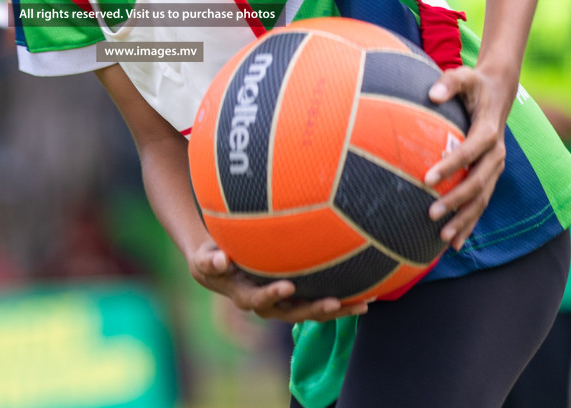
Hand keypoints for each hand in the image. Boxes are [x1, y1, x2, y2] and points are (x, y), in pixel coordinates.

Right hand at [188, 241, 368, 323]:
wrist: (220, 267)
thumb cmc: (211, 258)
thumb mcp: (204, 258)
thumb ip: (211, 261)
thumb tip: (221, 259)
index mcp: (246, 296)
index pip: (261, 300)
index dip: (273, 295)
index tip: (287, 285)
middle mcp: (269, 305)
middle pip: (294, 313)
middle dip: (315, 310)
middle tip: (334, 302)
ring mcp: (285, 303)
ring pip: (312, 311)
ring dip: (337, 310)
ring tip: (363, 305)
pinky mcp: (297, 296)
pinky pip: (319, 300)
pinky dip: (341, 299)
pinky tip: (366, 291)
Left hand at [423, 64, 513, 249]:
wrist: (499, 92)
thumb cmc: (474, 84)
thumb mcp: (463, 76)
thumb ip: (448, 82)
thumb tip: (432, 94)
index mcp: (488, 131)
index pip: (469, 151)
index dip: (451, 166)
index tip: (427, 179)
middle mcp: (496, 154)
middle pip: (478, 182)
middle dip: (456, 201)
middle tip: (431, 214)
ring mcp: (495, 167)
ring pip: (482, 199)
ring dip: (465, 219)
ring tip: (444, 238)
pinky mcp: (491, 175)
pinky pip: (481, 202)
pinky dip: (470, 222)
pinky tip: (455, 242)